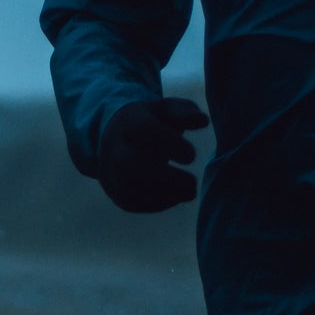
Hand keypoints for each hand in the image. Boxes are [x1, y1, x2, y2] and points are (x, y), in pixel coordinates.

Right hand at [96, 97, 208, 212]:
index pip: (146, 131)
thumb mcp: (167, 110)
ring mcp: (111, 170)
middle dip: (166, 178)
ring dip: (164, 195)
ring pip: (129, 188)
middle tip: (193, 183)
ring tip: (189, 192)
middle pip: (132, 164)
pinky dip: (157, 204)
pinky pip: (132, 202)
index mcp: (130, 121)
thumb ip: (185, 112)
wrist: (115, 136)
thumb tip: (203, 121)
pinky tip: (176, 196)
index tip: (192, 156)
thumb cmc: (151, 122)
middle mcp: (115, 146)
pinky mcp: (114, 191)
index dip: (172, 144)